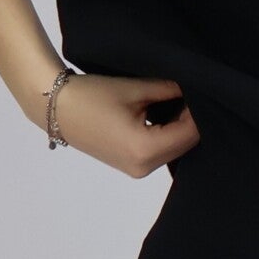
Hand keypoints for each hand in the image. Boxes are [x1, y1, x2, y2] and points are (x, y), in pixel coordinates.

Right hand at [44, 71, 199, 176]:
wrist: (55, 107)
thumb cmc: (91, 95)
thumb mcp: (134, 89)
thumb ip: (169, 89)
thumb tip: (195, 87)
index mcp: (145, 150)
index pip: (190, 133)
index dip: (200, 112)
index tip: (202, 90)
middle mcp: (143, 168)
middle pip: (185, 145)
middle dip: (192, 121)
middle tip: (193, 93)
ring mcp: (137, 170)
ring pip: (174, 150)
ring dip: (180, 128)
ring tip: (179, 101)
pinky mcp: (131, 166)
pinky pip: (160, 152)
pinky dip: (167, 135)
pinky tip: (165, 114)